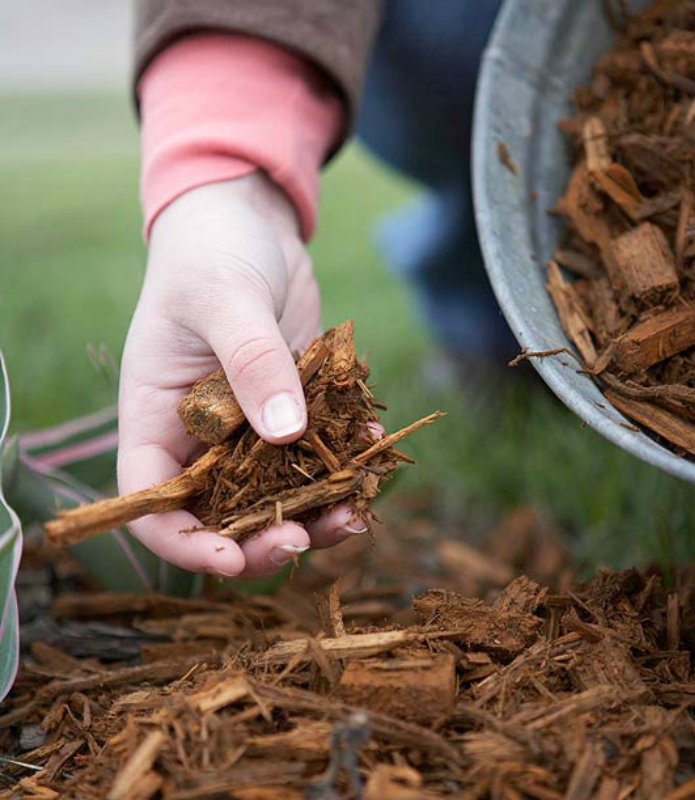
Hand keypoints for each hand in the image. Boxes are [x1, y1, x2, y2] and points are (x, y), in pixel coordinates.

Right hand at [118, 173, 365, 578]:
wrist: (248, 224)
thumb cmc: (210, 252)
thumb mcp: (224, 299)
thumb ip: (251, 361)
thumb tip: (285, 433)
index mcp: (157, 420)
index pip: (155, 504)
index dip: (187, 544)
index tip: (233, 560)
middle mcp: (202, 436)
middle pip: (224, 514)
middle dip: (263, 538)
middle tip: (305, 537)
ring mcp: (252, 427)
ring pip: (279, 494)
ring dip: (316, 510)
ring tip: (356, 509)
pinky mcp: (296, 409)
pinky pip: (319, 452)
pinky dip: (345, 460)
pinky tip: (371, 447)